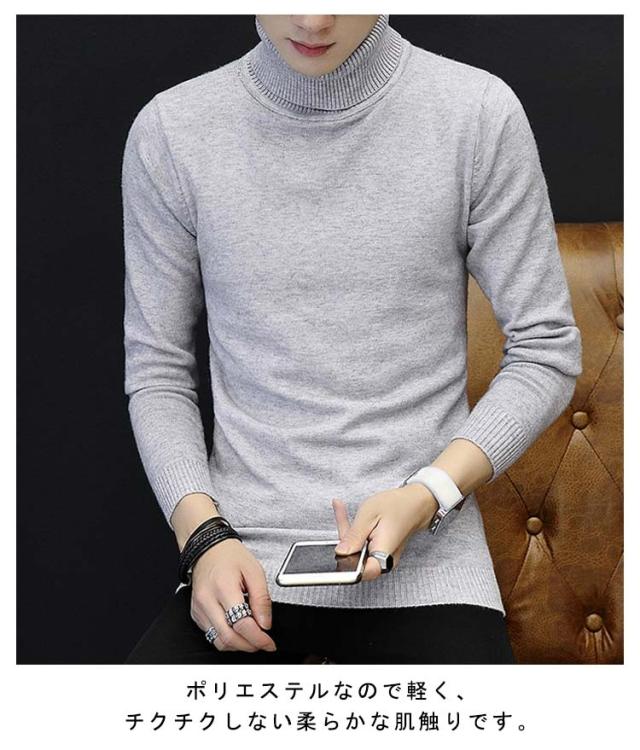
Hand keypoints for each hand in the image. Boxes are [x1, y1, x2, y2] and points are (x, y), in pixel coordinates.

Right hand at [189, 538, 276, 652]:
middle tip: (263, 643)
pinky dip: (227, 639)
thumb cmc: (230, 557)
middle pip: (229, 638)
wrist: (208, 549)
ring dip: (238, 646)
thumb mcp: (254, 571)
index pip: (241, 624)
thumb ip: (262, 599)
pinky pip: (212, 635)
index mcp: (223, 588)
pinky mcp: (196, 614)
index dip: (258, 638)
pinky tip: (238, 631)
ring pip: (218, 641)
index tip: (269, 643)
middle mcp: (207, 601)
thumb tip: (265, 624)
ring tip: (252, 638)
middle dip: (250, 646)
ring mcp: (199, 609)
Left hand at [332, 485, 438, 581]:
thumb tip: (339, 553)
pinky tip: (348, 517)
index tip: (336, 551)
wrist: (417, 503)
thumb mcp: (369, 515)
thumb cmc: (398, 505)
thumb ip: (353, 536)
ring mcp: (382, 559)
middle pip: (354, 560)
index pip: (360, 573)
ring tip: (342, 509)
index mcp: (383, 554)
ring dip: (347, 533)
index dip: (344, 565)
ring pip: (356, 552)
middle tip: (341, 514)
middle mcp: (384, 562)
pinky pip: (362, 548)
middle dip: (343, 537)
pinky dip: (354, 533)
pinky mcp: (379, 553)